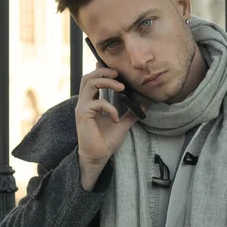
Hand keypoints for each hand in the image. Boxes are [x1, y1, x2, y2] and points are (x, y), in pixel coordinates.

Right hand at [75, 66, 142, 190]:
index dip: (100, 71)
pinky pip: (98, 103)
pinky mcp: (83, 114)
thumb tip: (144, 105)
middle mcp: (84, 103)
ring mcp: (82, 108)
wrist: (98, 157)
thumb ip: (130, 114)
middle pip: (88, 77)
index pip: (91, 80)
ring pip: (90, 83)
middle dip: (103, 72)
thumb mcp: (122, 124)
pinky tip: (116, 118)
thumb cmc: (106, 141)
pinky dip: (110, 108)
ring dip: (107, 82)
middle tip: (118, 75)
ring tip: (121, 88)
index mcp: (91, 102)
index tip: (114, 69)